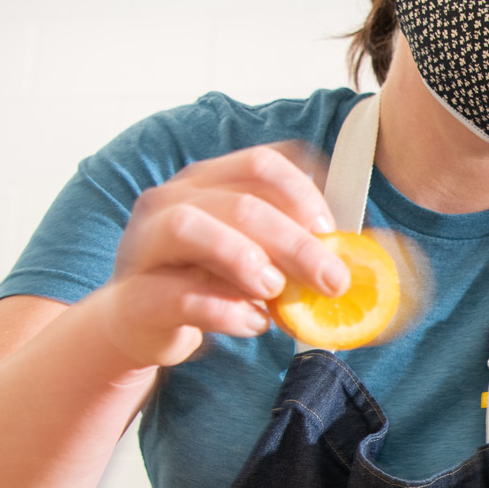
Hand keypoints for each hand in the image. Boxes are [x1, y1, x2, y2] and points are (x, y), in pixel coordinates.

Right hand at [92, 146, 350, 367]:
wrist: (140, 324)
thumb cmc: (204, 281)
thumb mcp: (251, 256)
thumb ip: (290, 250)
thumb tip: (354, 260)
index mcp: (206, 181)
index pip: (261, 164)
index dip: (304, 194)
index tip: (332, 232)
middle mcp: (171, 201)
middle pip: (239, 202)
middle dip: (296, 243)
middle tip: (331, 280)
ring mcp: (144, 245)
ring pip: (189, 227)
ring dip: (244, 258)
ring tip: (275, 291)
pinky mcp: (134, 295)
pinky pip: (175, 293)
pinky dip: (222, 309)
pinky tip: (252, 322)